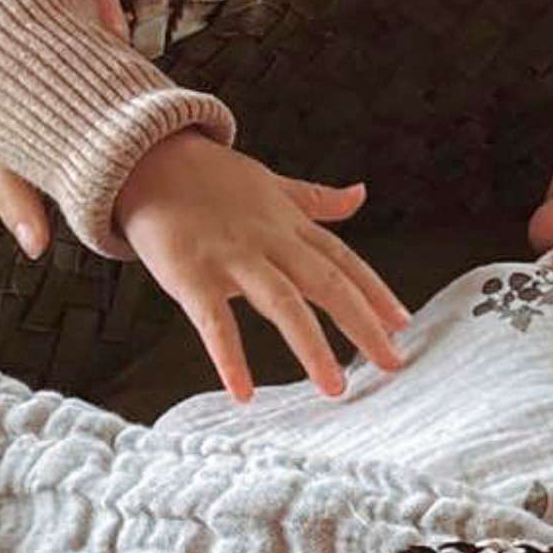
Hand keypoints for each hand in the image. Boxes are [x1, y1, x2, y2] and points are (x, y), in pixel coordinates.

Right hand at [113, 130, 409, 402]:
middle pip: (326, 282)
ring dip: (312, 346)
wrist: (148, 160)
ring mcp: (231, 256)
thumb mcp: (271, 185)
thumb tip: (361, 194)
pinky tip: (244, 393)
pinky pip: (215, 321)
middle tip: (392, 364)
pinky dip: (230, 357)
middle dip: (362, 323)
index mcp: (289, 223)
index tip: (403, 324)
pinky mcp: (192, 274)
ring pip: (282, 302)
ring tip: (335, 387)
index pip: (342, 259)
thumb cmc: (211, 179)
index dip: (375, 291)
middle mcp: (269, 240)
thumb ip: (316, 199)